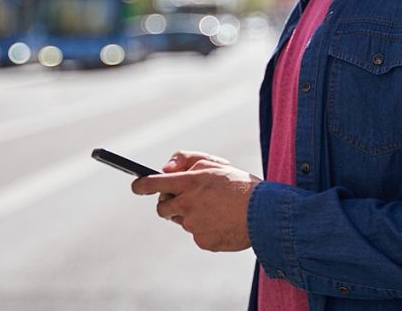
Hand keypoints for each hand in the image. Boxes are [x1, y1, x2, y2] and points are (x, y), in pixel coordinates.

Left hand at [132, 152, 260, 251]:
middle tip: (188, 199)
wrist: (265, 213)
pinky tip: (222, 222)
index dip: (141, 185)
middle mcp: (186, 205)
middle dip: (170, 204)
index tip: (136, 186)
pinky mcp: (202, 241)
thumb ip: (186, 161)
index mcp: (188, 183)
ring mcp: (193, 225)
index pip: (153, 183)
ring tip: (215, 209)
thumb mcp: (215, 163)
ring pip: (182, 221)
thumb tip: (165, 168)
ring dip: (191, 215)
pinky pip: (197, 235)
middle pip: (163, 208)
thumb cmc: (240, 185)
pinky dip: (205, 229)